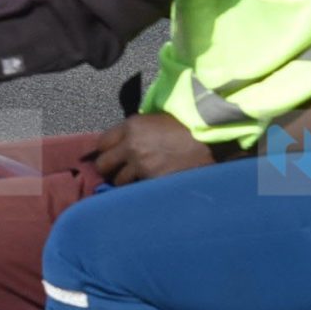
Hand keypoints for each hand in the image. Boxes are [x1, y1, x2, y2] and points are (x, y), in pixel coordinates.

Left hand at [91, 113, 216, 184]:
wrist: (210, 137)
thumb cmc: (185, 125)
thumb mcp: (155, 119)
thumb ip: (135, 130)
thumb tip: (122, 141)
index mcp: (131, 126)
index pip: (101, 143)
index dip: (105, 150)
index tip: (111, 155)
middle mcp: (131, 146)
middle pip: (103, 165)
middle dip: (109, 169)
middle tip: (118, 170)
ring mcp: (142, 166)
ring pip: (119, 182)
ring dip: (125, 182)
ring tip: (136, 180)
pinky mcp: (154, 181)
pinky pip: (138, 190)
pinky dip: (141, 189)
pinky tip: (148, 186)